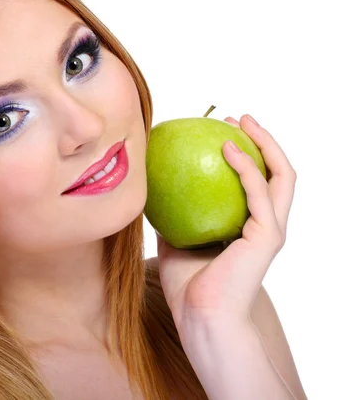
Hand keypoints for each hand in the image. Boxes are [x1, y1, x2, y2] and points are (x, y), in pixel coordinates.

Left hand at [155, 114, 296, 327]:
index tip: (222, 131)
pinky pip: (258, 192)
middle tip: (237, 118)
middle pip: (278, 172)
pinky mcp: (267, 236)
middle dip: (263, 140)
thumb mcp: (174, 240)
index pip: (259, 182)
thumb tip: (152, 189)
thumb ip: (172, 216)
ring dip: (264, 144)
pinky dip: (245, 167)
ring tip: (240, 121)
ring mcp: (270, 230)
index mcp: (248, 228)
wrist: (198, 316)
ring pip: (282, 176)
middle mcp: (266, 225)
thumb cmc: (187, 285)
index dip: (248, 153)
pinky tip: (225, 148)